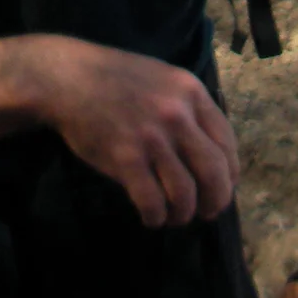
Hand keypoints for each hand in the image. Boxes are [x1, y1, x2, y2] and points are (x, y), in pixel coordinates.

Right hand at [37, 42, 239, 227]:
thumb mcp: (162, 78)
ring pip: (185, 192)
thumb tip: (207, 150)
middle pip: (214, 171)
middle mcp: (177, 115)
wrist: (67, 78)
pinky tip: (152, 218)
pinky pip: (152, 200)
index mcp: (191, 93)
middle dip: (216, 200)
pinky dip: (156, 217)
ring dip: (184, 213)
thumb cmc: (115, 78)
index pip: (226, 142)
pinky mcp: (125, 158)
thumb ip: (187, 107)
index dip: (230, 173)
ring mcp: (151, 137)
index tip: (223, 187)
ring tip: (175, 216)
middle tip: (207, 212)